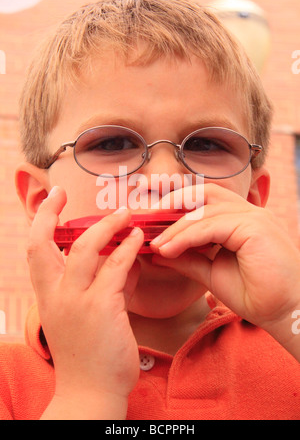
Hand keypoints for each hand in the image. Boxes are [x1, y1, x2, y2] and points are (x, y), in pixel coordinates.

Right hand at [27, 186, 143, 418]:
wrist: (90, 394)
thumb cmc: (88, 355)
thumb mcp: (84, 316)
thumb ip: (103, 283)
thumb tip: (127, 259)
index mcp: (47, 296)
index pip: (34, 250)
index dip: (40, 220)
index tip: (51, 199)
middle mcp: (55, 295)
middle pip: (44, 243)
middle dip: (52, 213)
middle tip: (65, 193)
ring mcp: (76, 301)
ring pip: (84, 248)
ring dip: (106, 226)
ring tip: (125, 214)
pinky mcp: (102, 308)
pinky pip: (116, 267)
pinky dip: (128, 247)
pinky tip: (140, 238)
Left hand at [151, 184, 299, 352]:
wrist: (286, 313)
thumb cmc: (255, 295)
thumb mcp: (212, 273)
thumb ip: (187, 259)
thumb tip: (158, 253)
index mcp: (241, 219)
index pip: (205, 200)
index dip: (177, 204)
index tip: (152, 220)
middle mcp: (249, 212)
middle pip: (204, 192)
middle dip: (173, 201)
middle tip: (147, 219)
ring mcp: (254, 216)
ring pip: (205, 210)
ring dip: (175, 227)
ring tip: (155, 244)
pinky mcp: (255, 226)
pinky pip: (212, 225)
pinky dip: (186, 236)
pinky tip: (168, 249)